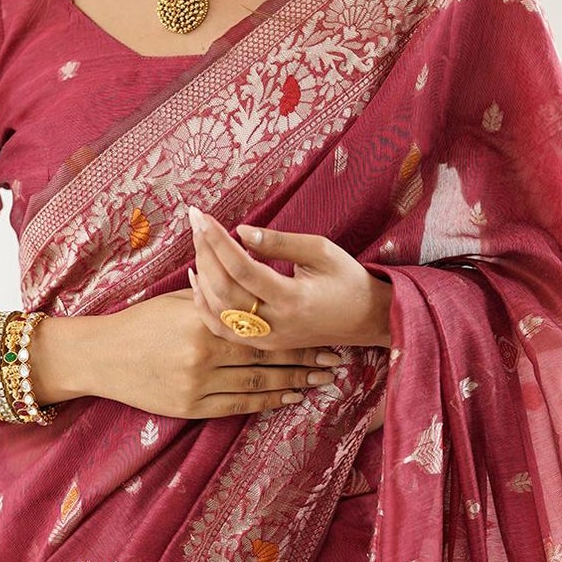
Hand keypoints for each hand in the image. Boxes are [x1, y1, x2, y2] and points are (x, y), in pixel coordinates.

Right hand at [78, 289, 349, 420]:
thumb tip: (247, 275)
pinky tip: (289, 397)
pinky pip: (239, 405)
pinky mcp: (191, 407)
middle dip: (306, 361)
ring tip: (322, 381)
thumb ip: (215, 295)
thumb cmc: (139, 322)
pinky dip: (268, 401)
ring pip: (259, 384)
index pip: (262, 328)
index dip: (297, 335)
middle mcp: (205, 354)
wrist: (100, 357)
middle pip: (268, 357)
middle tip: (336, 362)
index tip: (326, 336)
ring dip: (294, 383)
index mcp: (205, 321)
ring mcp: (198, 384)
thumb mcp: (178, 300)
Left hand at [185, 206, 390, 350]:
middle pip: (223, 288)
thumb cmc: (346, 278)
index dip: (217, 241)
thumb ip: (278, 242)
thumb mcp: (320, 250)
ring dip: (202, 275)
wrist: (366, 319)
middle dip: (204, 252)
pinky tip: (197, 279)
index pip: (242, 267)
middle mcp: (276, 324)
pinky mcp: (263, 345)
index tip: (202, 216)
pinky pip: (222, 330)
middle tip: (195, 222)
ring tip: (199, 243)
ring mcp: (267, 339)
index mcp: (293, 298)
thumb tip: (238, 231)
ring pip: (217, 311)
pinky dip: (204, 305)